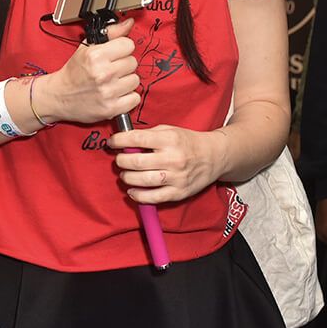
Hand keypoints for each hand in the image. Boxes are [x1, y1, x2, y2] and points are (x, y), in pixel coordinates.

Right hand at [41, 17, 139, 123]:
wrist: (59, 96)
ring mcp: (108, 92)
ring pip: (135, 80)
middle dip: (123, 65)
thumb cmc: (74, 72)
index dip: (122, 49)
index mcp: (96, 55)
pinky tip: (116, 94)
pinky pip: (135, 99)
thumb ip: (111, 33)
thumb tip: (129, 23)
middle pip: (133, 62)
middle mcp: (102, 73)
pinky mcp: (111, 108)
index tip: (115, 54)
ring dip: (126, 81)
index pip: (128, 45)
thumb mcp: (87, 47)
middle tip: (112, 69)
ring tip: (113, 82)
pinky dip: (127, 97)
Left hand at [110, 125, 224, 203]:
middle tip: (119, 160)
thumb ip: (148, 134)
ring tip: (125, 174)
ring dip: (127, 178)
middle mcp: (173, 158)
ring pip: (142, 180)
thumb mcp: (170, 130)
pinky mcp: (178, 193)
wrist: (214, 156)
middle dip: (121, 161)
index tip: (112, 142)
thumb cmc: (188, 142)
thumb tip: (124, 140)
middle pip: (136, 162)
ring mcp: (176, 177)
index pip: (137, 139)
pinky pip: (153, 198)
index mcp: (169, 139)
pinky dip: (138, 196)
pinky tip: (132, 191)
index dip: (119, 140)